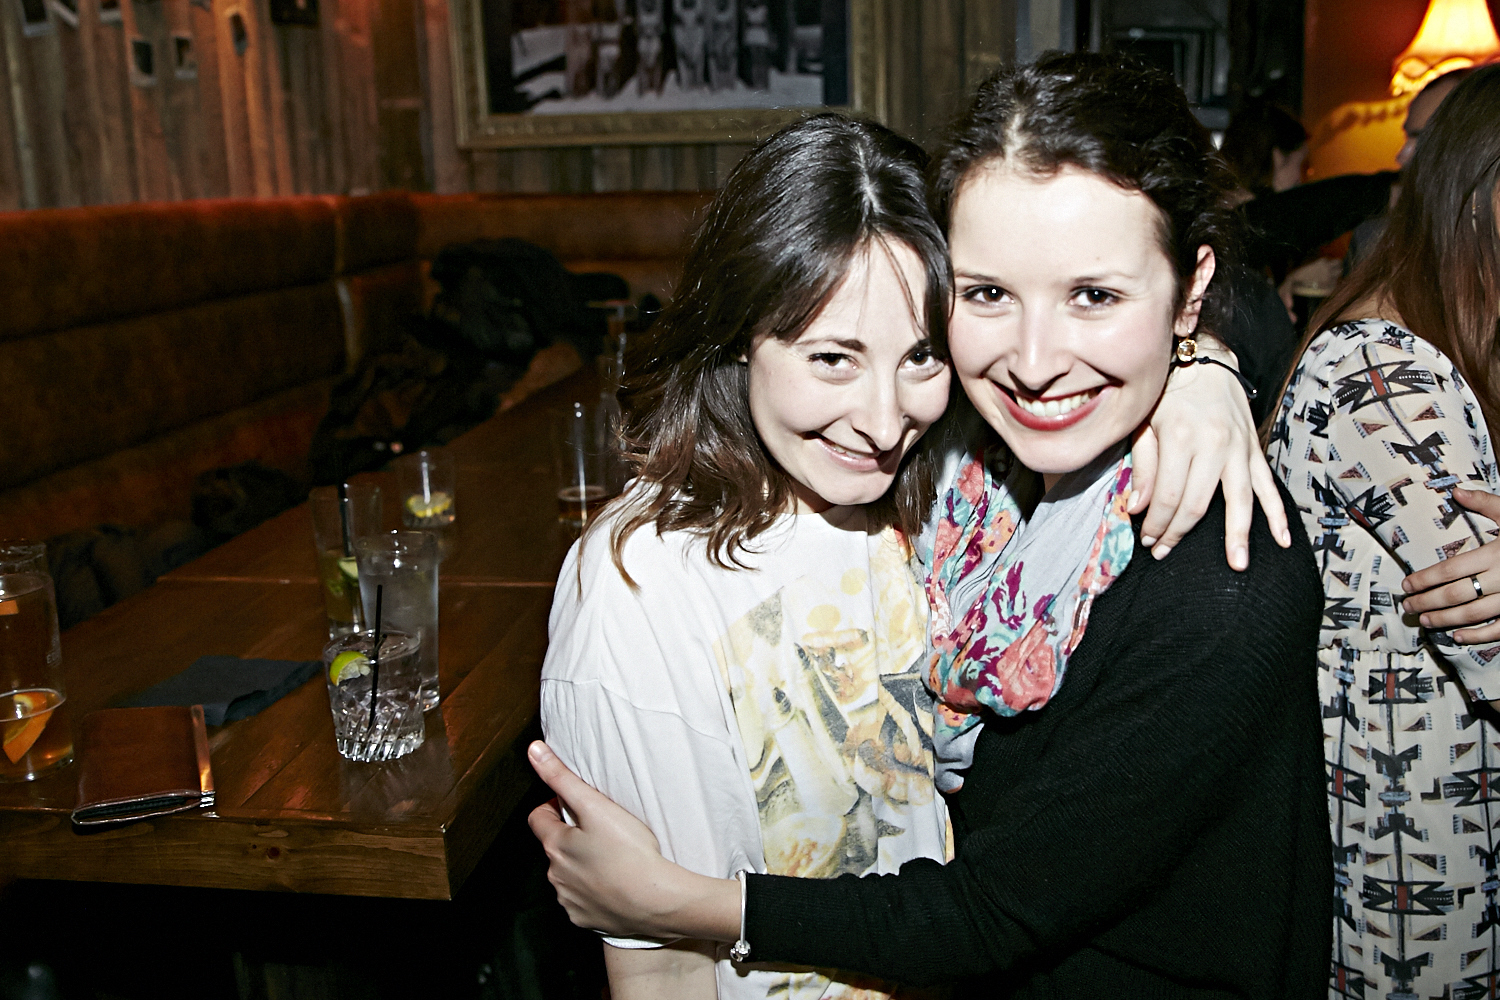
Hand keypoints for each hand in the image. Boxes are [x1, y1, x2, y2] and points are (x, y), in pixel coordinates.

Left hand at [526, 741, 738, 940]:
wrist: (657, 902)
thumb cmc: (630, 851)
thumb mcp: (596, 805)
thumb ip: (562, 777)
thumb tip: (533, 750)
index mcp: (555, 845)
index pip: (538, 818)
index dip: (555, 807)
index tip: (578, 805)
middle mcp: (555, 876)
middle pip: (554, 848)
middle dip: (572, 838)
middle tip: (603, 831)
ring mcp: (569, 900)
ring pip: (568, 875)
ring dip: (582, 866)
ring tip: (613, 858)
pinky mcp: (585, 920)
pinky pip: (582, 901)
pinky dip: (594, 892)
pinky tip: (616, 884)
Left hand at [1131, 343, 1291, 569]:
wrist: (1203, 359)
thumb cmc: (1166, 392)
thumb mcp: (1143, 423)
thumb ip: (1142, 466)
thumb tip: (1137, 508)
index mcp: (1181, 438)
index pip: (1169, 496)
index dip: (1157, 524)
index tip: (1146, 540)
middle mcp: (1214, 445)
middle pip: (1199, 505)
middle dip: (1179, 533)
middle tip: (1164, 552)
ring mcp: (1239, 448)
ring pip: (1239, 501)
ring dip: (1236, 536)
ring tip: (1236, 564)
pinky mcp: (1253, 448)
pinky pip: (1267, 485)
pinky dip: (1277, 514)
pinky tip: (1282, 539)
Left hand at [1401, 488, 1499, 642]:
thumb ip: (1486, 504)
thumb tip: (1456, 491)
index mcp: (1495, 554)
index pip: (1449, 570)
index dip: (1424, 579)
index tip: (1406, 585)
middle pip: (1455, 594)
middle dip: (1427, 601)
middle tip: (1407, 606)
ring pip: (1473, 614)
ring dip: (1445, 619)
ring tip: (1424, 620)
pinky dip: (1479, 635)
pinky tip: (1458, 636)